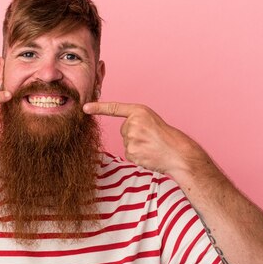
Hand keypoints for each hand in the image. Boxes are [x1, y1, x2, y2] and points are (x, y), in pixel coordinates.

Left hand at [83, 101, 203, 175]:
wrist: (177, 153)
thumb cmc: (166, 137)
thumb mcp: (151, 121)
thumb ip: (136, 121)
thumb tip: (125, 131)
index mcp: (139, 111)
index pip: (115, 108)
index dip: (98, 108)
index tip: (85, 108)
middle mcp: (133, 122)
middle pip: (124, 130)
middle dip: (134, 135)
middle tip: (150, 138)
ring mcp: (131, 138)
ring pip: (126, 142)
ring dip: (137, 146)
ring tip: (151, 146)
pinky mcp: (131, 151)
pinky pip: (128, 153)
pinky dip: (137, 155)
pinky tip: (148, 154)